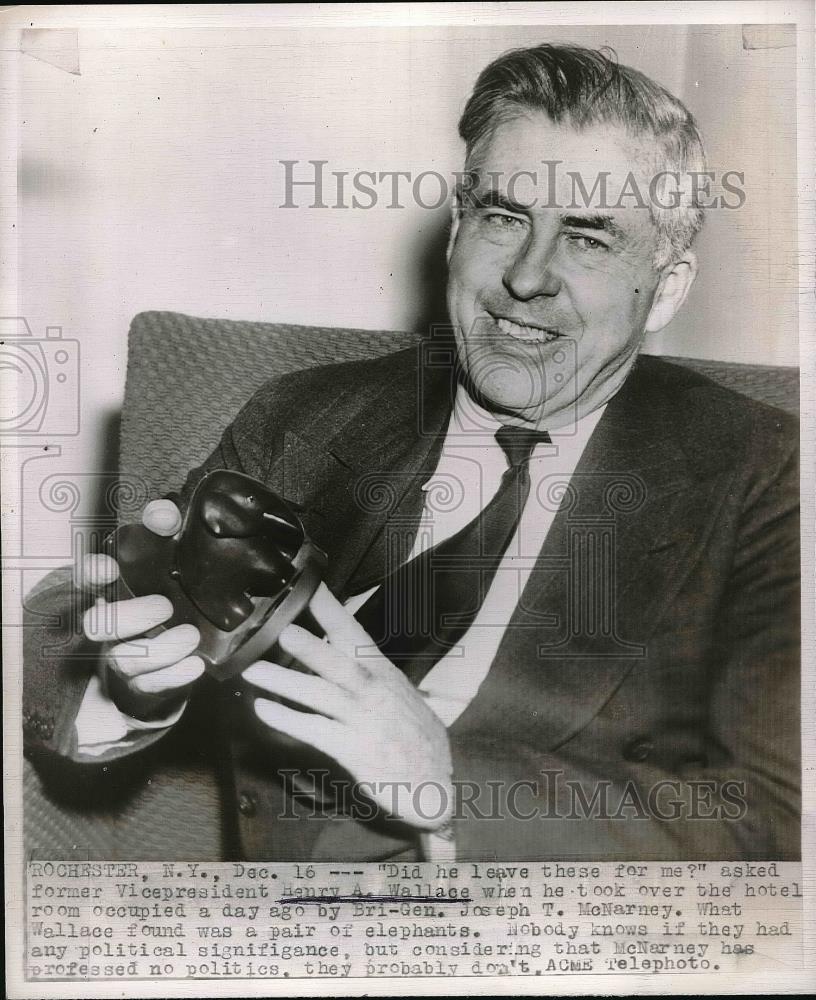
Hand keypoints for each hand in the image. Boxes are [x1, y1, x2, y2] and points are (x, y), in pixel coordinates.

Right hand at [77, 499, 203, 717]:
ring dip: (159, 649)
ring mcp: (121, 657)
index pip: (84, 580)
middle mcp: (107, 625)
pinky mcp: (141, 685)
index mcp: (107, 591)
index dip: (90, 575)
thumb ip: (159, 530)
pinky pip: (150, 686)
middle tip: (164, 605)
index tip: (109, 568)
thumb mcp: (157, 557)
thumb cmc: (155, 591)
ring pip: (124, 660)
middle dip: (128, 617)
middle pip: (98, 627)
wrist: (165, 648)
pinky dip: (173, 676)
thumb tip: (165, 514)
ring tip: (190, 636)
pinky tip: (195, 664)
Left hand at [244, 583, 453, 830]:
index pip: (356, 634)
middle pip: (341, 664)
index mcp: (384, 672)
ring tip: (254, 671)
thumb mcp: (399, 693)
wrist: (433, 783)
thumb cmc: (414, 735)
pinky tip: (264, 711)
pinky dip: (289, 720)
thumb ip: (369, 670)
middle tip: (282, 630)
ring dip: (286, 682)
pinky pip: (316, 732)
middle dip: (312, 647)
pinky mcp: (354, 751)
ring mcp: (365, 721)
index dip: (332, 611)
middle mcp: (375, 692)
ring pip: (322, 696)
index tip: (309, 587)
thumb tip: (337, 644)